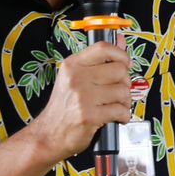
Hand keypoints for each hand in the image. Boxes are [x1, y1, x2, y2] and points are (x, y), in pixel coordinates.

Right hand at [26, 39, 130, 161]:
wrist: (48, 134)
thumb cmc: (64, 107)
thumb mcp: (74, 78)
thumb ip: (98, 61)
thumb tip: (121, 40)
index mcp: (73, 65)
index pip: (103, 48)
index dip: (121, 54)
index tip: (125, 63)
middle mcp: (77, 78)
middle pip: (119, 70)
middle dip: (125, 83)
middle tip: (117, 92)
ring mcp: (83, 97)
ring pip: (123, 91)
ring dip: (125, 101)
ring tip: (115, 106)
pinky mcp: (90, 115)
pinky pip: (120, 110)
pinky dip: (123, 116)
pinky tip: (115, 117)